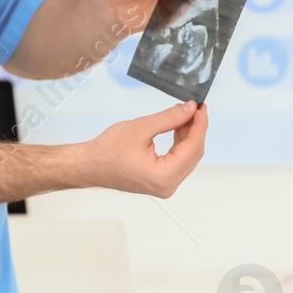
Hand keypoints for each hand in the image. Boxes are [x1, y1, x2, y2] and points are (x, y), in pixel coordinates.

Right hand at [82, 100, 207, 197]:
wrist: (90, 165)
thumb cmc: (109, 150)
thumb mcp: (141, 128)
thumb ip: (170, 118)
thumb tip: (190, 109)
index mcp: (163, 175)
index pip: (192, 148)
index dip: (200, 125)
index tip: (202, 107)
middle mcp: (167, 185)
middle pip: (193, 154)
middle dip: (196, 129)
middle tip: (196, 107)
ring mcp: (165, 185)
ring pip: (187, 157)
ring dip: (189, 135)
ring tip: (187, 114)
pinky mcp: (160, 181)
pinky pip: (178, 161)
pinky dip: (180, 144)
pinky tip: (179, 127)